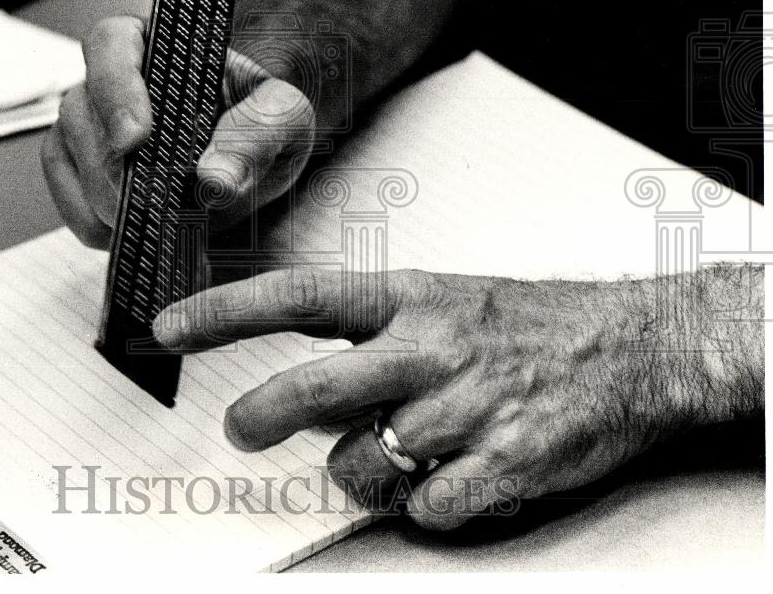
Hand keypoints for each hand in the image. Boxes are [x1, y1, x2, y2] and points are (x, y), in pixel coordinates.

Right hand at [41, 16, 315, 247]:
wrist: (257, 173)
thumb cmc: (265, 128)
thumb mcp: (284, 120)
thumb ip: (257, 136)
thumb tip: (215, 178)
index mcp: (162, 48)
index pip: (113, 42)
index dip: (114, 86)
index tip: (135, 138)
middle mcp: (116, 80)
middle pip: (80, 106)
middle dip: (110, 162)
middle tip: (148, 200)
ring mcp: (93, 126)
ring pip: (64, 150)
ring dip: (99, 194)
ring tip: (147, 219)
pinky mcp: (83, 171)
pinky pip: (65, 192)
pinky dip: (89, 220)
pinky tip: (126, 231)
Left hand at [152, 267, 745, 529]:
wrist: (634, 347)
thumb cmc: (530, 325)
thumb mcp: (444, 303)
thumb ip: (369, 341)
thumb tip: (299, 387)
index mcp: (411, 300)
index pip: (299, 297)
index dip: (226, 312)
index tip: (171, 324)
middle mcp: (430, 348)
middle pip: (315, 387)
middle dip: (263, 414)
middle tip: (241, 429)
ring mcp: (466, 407)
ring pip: (364, 464)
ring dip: (367, 474)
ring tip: (406, 455)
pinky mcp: (504, 462)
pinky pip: (427, 508)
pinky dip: (428, 507)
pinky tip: (456, 479)